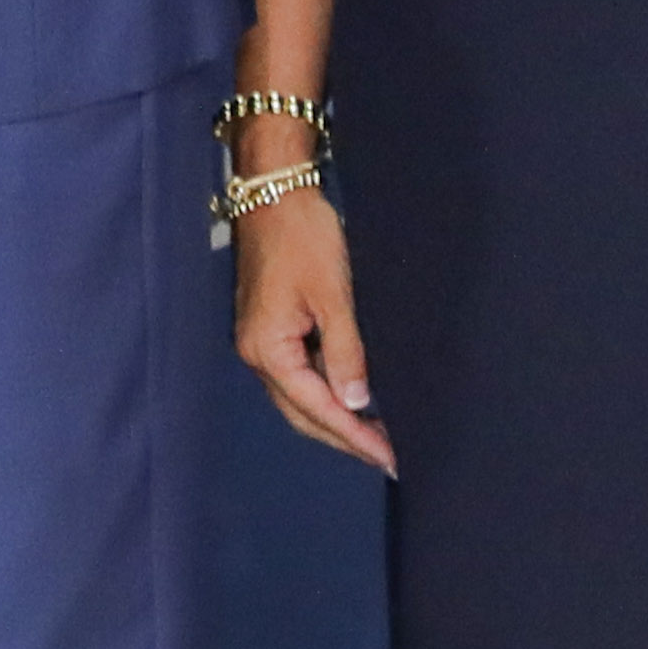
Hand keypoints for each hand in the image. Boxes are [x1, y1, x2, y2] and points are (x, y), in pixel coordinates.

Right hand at [228, 181, 388, 471]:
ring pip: (299, 397)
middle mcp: (257, 353)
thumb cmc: (303, 235)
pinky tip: (354, 396)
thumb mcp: (333, 294)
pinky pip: (299, 375)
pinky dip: (326, 392)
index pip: (316, 408)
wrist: (275, 191)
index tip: (389, 457)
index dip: (354, 435)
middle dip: (344, 437)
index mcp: (268, 349)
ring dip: (335, 418)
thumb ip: (345, 352)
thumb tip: (356, 401)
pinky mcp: (270, 328)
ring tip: (377, 434)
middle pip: (302, 413)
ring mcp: (260, 341)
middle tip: (387, 456)